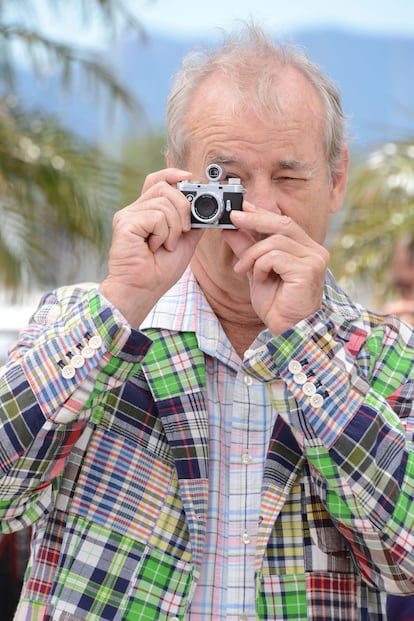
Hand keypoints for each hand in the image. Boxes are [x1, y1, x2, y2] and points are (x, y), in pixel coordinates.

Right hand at [100, 168, 202, 326]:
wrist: (143, 290)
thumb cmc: (159, 270)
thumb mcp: (184, 242)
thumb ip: (192, 223)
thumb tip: (207, 207)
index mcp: (146, 211)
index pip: (157, 180)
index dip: (173, 174)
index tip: (190, 178)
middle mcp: (134, 210)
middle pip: (165, 187)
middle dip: (184, 208)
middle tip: (182, 232)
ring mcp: (127, 215)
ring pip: (164, 203)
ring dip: (174, 228)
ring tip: (165, 245)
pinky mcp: (124, 223)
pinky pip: (156, 216)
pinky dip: (163, 234)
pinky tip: (154, 248)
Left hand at [225, 202, 329, 334]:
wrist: (287, 330)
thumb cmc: (277, 305)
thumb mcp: (256, 270)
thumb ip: (247, 249)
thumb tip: (230, 228)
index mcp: (306, 249)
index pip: (284, 223)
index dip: (262, 213)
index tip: (241, 208)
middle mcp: (315, 251)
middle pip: (283, 223)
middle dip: (255, 219)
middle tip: (233, 218)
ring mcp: (314, 260)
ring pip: (275, 241)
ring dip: (252, 254)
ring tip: (243, 269)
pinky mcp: (308, 271)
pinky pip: (276, 257)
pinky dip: (260, 266)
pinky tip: (259, 279)